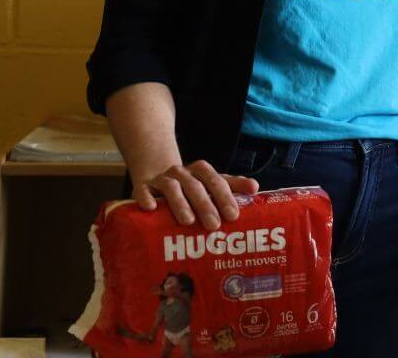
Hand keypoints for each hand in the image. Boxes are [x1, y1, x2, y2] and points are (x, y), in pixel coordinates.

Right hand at [131, 160, 258, 230]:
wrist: (156, 172)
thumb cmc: (191, 184)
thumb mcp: (212, 182)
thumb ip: (233, 185)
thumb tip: (256, 188)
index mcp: (201, 171)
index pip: (216, 180)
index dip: (225, 196)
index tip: (234, 215)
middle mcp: (181, 172)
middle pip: (195, 186)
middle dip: (205, 205)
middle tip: (214, 225)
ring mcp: (161, 179)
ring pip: (171, 188)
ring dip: (180, 204)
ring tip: (188, 221)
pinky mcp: (141, 187)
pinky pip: (142, 191)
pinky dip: (146, 197)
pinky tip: (151, 208)